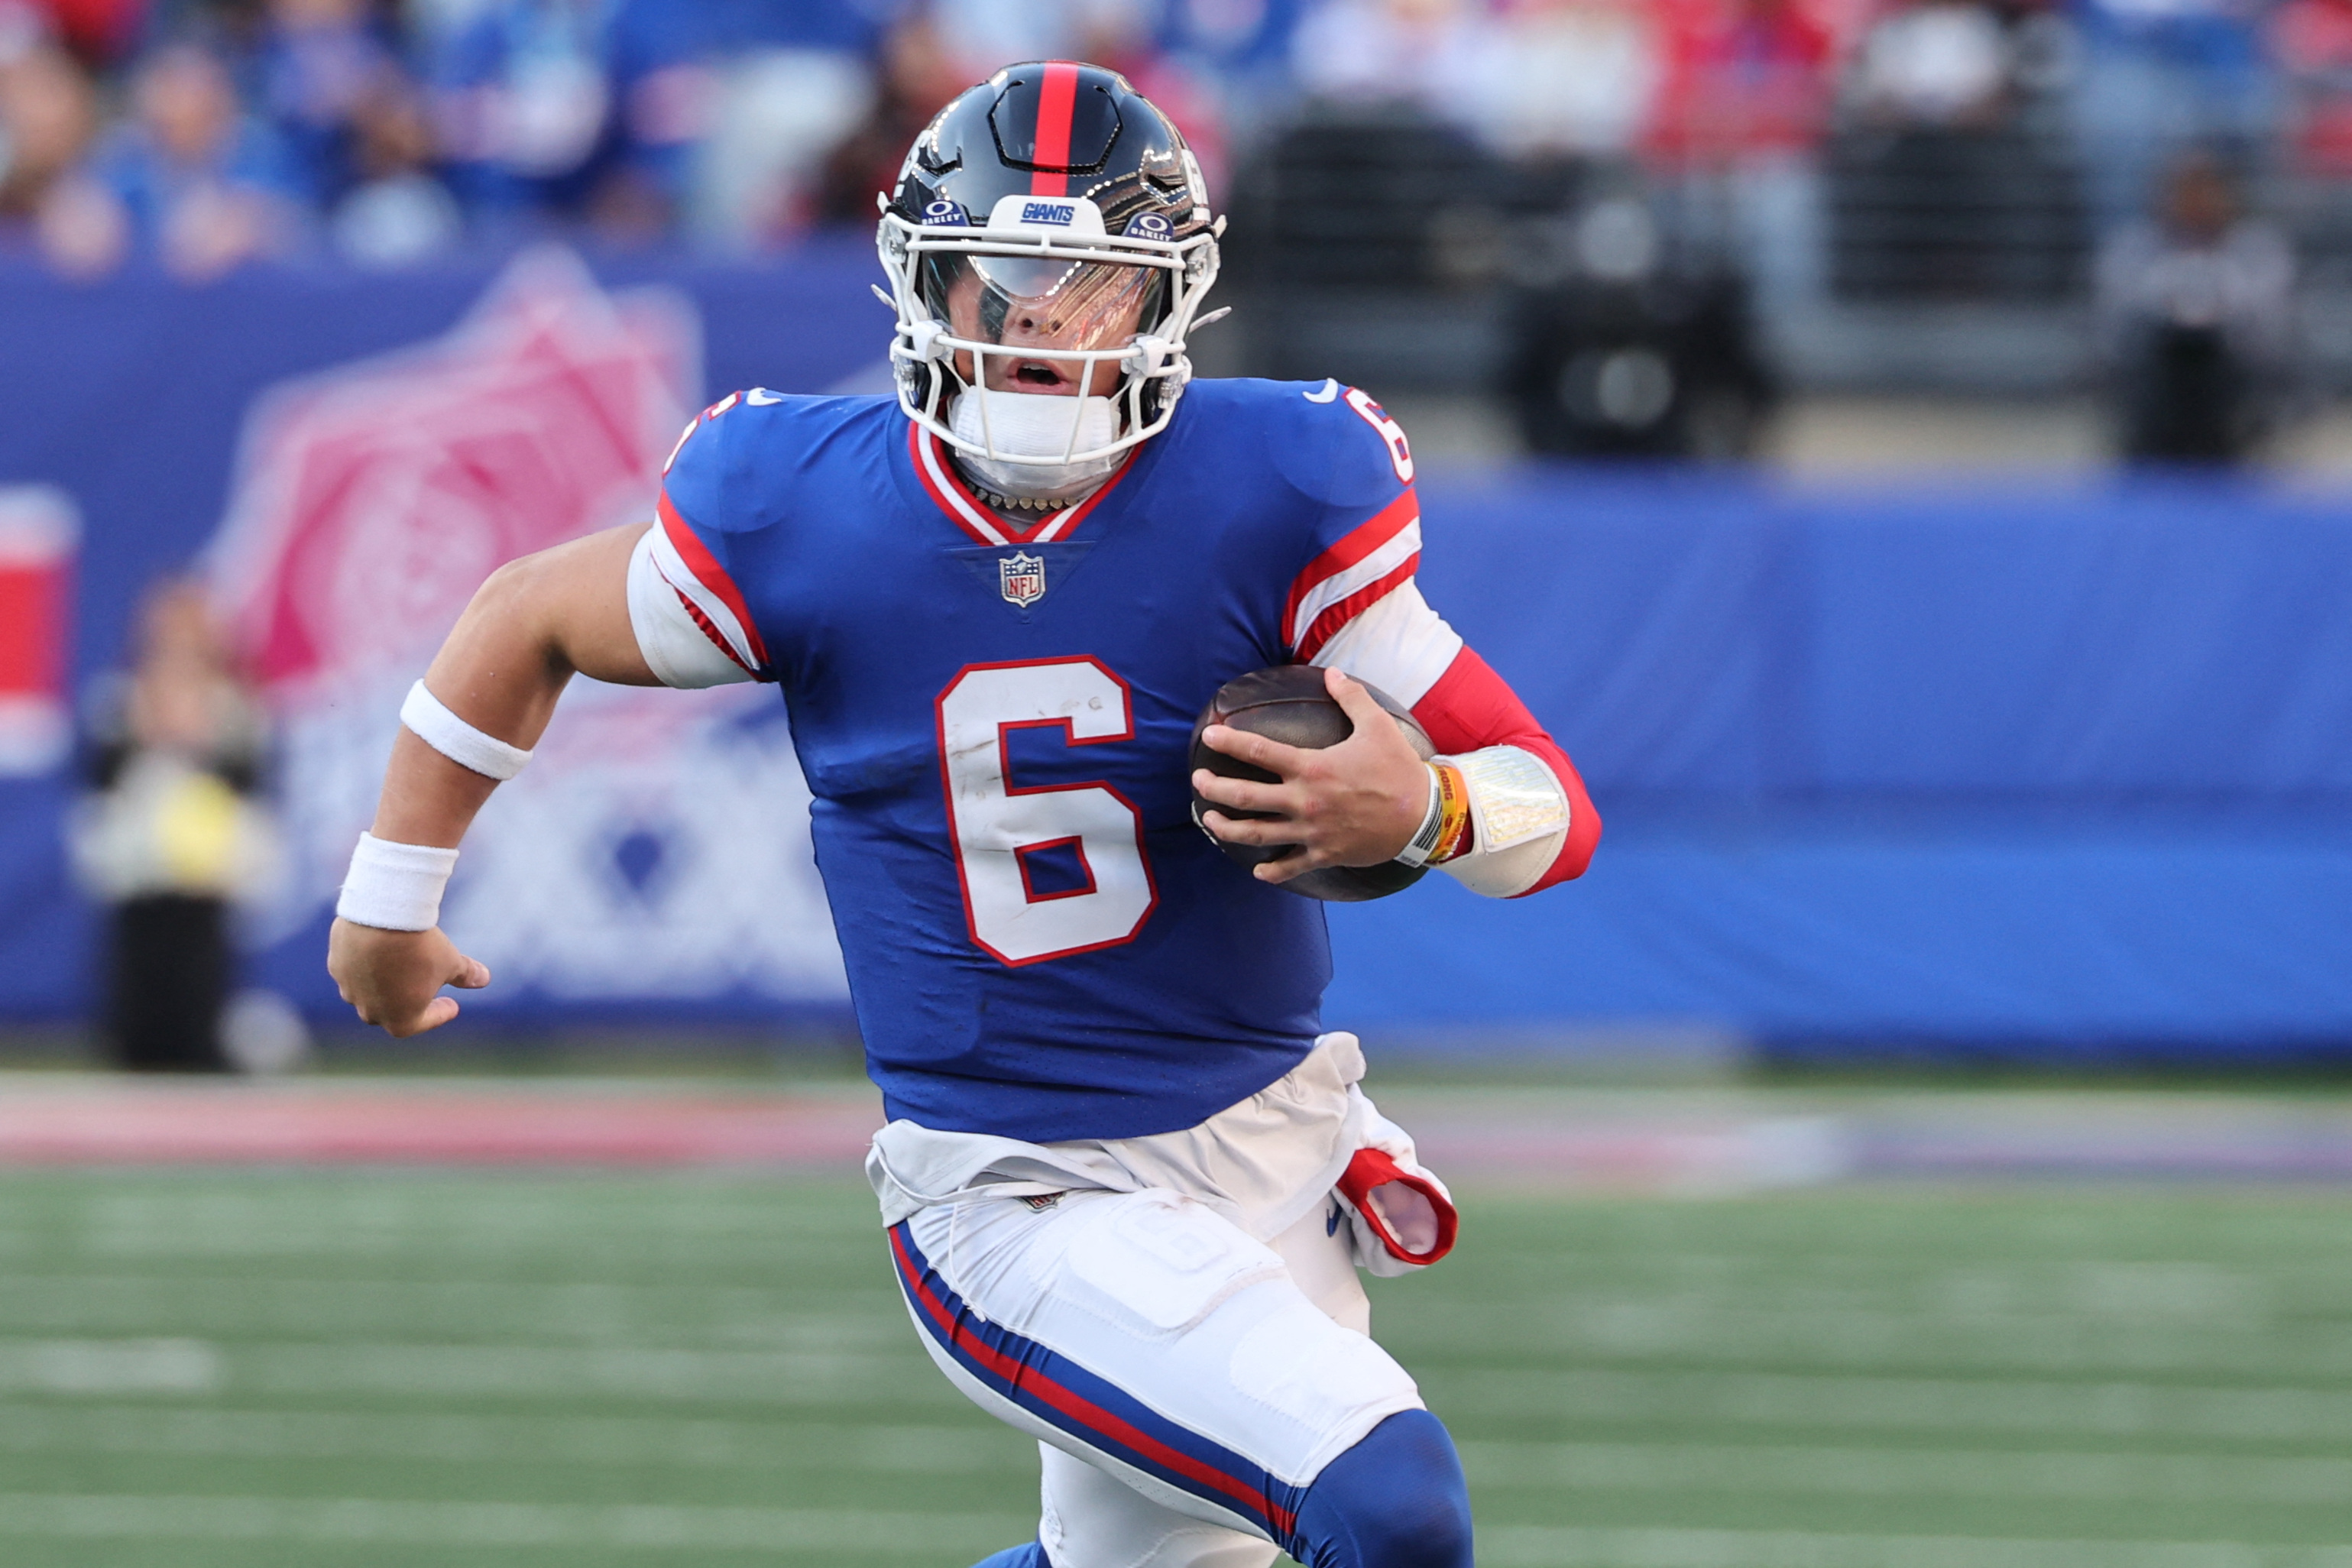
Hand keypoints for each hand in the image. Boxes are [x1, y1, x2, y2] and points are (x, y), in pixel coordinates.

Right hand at [327, 919, 489, 1036]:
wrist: (382, 918)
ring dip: (383, 986)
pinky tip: (377, 952)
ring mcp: (349, 989)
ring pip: (366, 993)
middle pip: (388, 1014)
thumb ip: (466, 974)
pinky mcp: (336, 965)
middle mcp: (369, 1010)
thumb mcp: (451, 962)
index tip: (452, 1006)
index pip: (420, 1024)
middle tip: (422, 995)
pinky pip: (353, 970)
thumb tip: (483, 979)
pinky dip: (366, 966)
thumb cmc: (421, 948)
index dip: (438, 1015)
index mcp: (400, 1019)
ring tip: (400, 971)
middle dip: (405, 1006)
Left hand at [1192, 666, 1429, 883]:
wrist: (1424, 816)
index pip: (1259, 750)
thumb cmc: (1398, 769)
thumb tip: (1332, 673)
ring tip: (1209, 821)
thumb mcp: (1377, 726)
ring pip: (1256, 834)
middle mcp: (1304, 801)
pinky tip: (1257, 870)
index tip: (1209, 737)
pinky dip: (1271, 871)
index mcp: (1311, 767)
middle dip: (1214, 789)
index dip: (1229, 741)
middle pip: (1244, 796)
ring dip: (1226, 829)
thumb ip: (1350, 697)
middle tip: (1199, 783)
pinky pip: (1289, 866)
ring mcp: (1311, 831)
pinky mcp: (1324, 854)